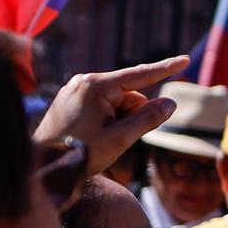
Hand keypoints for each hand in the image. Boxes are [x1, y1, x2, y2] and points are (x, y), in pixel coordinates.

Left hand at [34, 57, 187, 172]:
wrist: (41, 167)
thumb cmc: (80, 153)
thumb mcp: (120, 138)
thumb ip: (148, 119)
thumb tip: (169, 103)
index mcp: (95, 86)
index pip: (140, 75)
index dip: (166, 69)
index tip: (186, 60)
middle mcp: (84, 81)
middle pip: (128, 94)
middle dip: (133, 115)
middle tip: (117, 139)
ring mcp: (75, 90)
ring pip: (116, 102)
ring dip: (120, 120)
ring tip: (102, 142)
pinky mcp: (70, 100)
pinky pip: (101, 105)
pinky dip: (108, 120)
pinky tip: (96, 137)